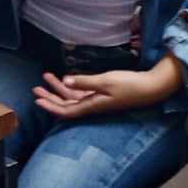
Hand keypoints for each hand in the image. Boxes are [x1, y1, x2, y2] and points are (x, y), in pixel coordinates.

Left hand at [32, 60, 179, 119]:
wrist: (152, 87)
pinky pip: (83, 93)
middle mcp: (92, 105)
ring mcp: (98, 100)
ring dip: (59, 89)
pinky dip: (73, 86)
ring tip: (46, 77)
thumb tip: (65, 81)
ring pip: (73, 97)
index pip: (66, 111)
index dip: (50, 107)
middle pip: (66, 104)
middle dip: (50, 97)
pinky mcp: (104, 94)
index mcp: (92, 106)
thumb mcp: (106, 81)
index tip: (37, 100)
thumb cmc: (130, 85)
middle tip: (35, 88)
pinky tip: (66, 78)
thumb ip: (85, 82)